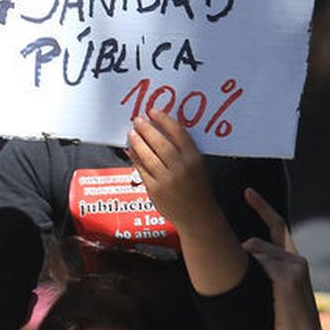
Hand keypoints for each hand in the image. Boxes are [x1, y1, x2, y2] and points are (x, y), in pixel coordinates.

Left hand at [124, 108, 220, 229]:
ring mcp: (167, 180)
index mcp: (194, 159)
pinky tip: (130, 150)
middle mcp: (181, 169)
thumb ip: (184, 152)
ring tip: (131, 132)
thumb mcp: (198, 167)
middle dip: (147, 129)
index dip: (164, 120)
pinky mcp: (155, 190)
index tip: (154, 111)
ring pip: (148, 156)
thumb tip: (161, 132)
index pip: (178, 133)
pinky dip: (135, 158)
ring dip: (137, 142)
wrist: (198, 217)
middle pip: (160, 143)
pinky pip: (142, 170)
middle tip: (138, 120)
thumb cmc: (198, 190)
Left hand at [239, 187, 323, 329]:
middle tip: (241, 281)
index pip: (278, 225)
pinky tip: (265, 295)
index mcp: (295, 260)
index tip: (248, 191)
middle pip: (256, 245)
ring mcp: (295, 267)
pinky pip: (260, 268)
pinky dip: (253, 279)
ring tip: (261, 296)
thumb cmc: (285, 318)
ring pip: (255, 257)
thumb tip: (243, 250)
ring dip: (248, 274)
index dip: (262, 207)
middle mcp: (297, 259)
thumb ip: (264, 269)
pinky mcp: (287, 278)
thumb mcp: (273, 289)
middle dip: (243, 259)